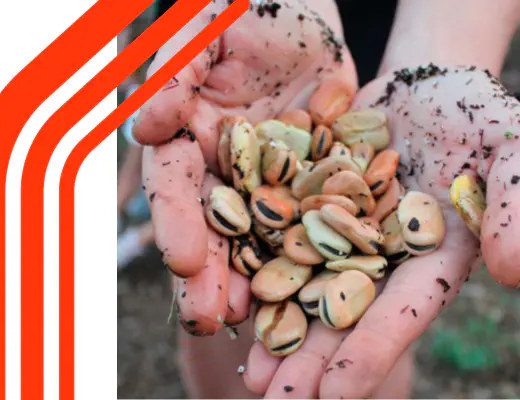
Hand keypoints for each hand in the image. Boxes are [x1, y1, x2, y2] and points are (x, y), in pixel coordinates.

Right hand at [134, 1, 356, 332]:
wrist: (303, 5)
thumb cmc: (243, 11)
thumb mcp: (203, 34)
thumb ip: (172, 77)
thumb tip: (144, 128)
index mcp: (189, 140)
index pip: (177, 188)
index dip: (177, 224)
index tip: (184, 261)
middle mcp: (224, 168)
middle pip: (213, 227)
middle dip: (208, 275)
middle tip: (208, 320)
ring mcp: (270, 179)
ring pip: (259, 237)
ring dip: (255, 280)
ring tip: (255, 322)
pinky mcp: (314, 178)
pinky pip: (313, 219)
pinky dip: (311, 255)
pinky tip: (312, 290)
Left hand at [245, 65, 519, 397]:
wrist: (417, 86)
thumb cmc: (474, 114)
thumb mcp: (510, 147)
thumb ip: (515, 203)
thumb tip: (512, 270)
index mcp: (429, 255)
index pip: (401, 309)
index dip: (372, 350)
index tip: (338, 395)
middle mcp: (378, 254)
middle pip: (344, 312)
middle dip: (312, 359)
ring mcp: (338, 231)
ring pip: (303, 286)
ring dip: (278, 328)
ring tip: (250, 373)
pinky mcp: (305, 203)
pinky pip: (276, 237)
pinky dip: (255, 268)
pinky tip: (231, 298)